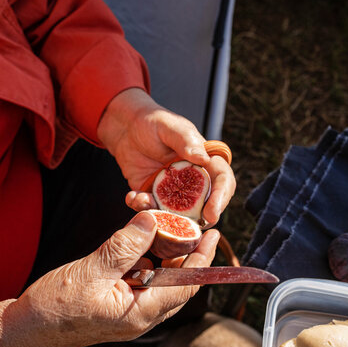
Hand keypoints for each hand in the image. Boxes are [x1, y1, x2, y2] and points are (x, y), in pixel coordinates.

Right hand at [0, 211, 219, 346]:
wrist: (24, 330)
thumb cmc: (54, 308)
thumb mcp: (93, 270)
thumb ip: (125, 245)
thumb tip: (151, 220)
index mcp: (140, 314)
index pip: (185, 286)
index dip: (202, 259)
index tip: (212, 235)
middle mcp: (140, 316)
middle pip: (176, 284)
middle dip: (185, 255)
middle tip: (190, 227)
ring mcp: (128, 312)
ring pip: (157, 281)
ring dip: (162, 256)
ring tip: (164, 231)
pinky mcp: (116, 304)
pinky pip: (139, 281)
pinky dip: (143, 262)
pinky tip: (136, 245)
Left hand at [97, 88, 235, 226]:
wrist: (125, 128)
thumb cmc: (153, 122)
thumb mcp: (170, 126)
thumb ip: (186, 141)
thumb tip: (204, 159)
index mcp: (205, 161)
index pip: (222, 180)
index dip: (221, 197)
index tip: (212, 212)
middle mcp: (193, 179)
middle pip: (207, 204)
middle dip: (200, 218)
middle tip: (190, 225)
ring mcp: (173, 190)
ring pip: (179, 213)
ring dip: (168, 216)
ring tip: (151, 207)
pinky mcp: (153, 196)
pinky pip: (152, 209)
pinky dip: (143, 207)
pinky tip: (132, 197)